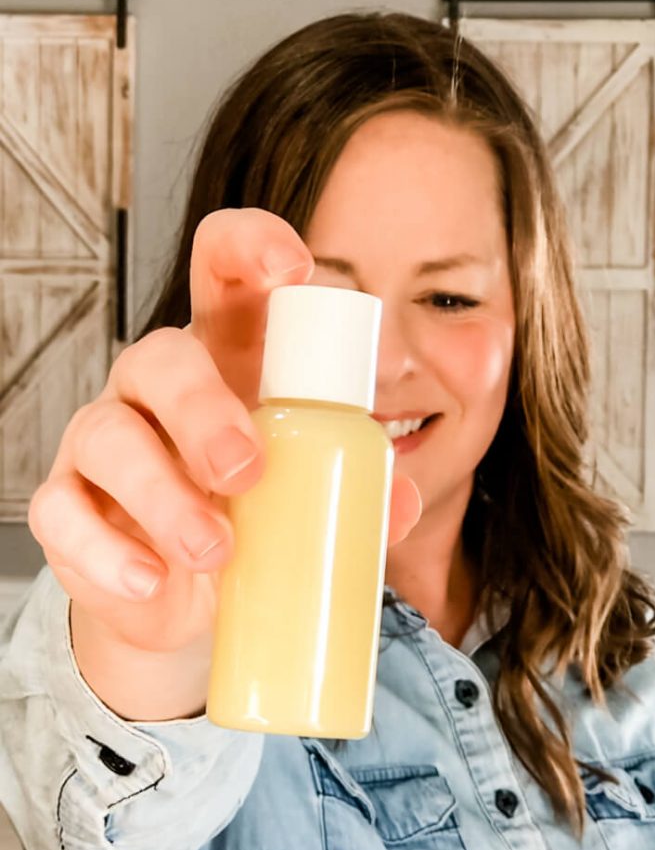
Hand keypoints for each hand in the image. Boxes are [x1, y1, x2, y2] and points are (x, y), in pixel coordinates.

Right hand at [28, 209, 421, 655]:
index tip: (296, 271)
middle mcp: (155, 389)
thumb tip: (397, 495)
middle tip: (246, 470)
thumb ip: (353, 484)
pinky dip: (107, 551)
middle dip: (202, 407)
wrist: (183, 602)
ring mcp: (101, 444)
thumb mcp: (303, 494)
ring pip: (107, 437)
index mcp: (223, 361)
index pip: (223, 272)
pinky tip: (150, 579)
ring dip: (163, 494)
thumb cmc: (247, 520)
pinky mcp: (66, 508)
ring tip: (215, 549)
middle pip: (161, 357)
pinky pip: (62, 513)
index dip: (252, 247)